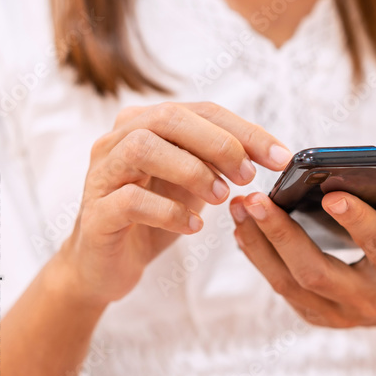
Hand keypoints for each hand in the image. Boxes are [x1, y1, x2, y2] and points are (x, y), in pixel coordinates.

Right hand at [58, 101, 291, 305]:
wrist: (106, 264)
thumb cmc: (155, 215)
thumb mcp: (194, 182)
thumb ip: (220, 161)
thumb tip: (268, 153)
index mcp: (148, 123)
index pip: (203, 111)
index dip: (246, 131)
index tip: (280, 157)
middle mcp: (118, 139)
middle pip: (170, 118)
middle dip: (218, 143)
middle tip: (248, 175)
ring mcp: (102, 173)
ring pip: (143, 147)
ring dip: (192, 171)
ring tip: (220, 197)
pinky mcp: (95, 212)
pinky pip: (130, 199)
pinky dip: (169, 211)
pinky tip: (193, 226)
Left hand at [229, 183, 375, 330]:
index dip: (356, 219)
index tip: (330, 193)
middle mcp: (368, 297)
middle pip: (316, 271)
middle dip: (282, 234)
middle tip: (256, 199)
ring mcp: (339, 312)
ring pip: (289, 283)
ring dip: (259, 245)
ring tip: (240, 208)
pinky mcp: (318, 315)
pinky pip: (282, 287)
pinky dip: (260, 258)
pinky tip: (245, 229)